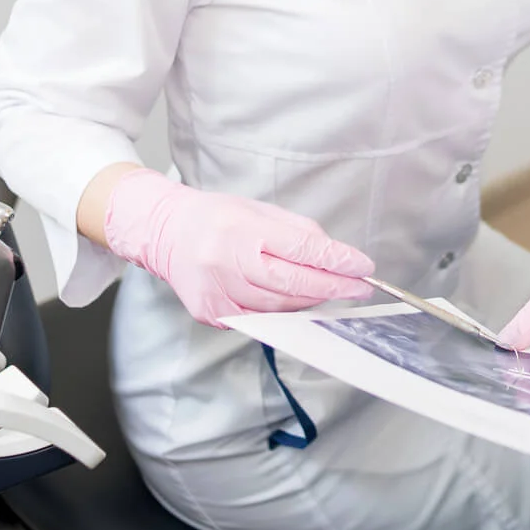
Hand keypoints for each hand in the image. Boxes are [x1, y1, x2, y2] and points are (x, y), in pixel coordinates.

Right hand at [101, 169, 374, 326]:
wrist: (165, 233)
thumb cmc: (218, 218)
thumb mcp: (259, 210)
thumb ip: (298, 231)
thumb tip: (335, 256)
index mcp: (241, 227)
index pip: (300, 248)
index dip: (336, 261)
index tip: (363, 267)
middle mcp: (226, 260)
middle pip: (292, 283)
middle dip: (332, 287)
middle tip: (359, 288)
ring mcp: (216, 290)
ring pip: (278, 306)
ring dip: (310, 301)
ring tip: (330, 292)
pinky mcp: (210, 312)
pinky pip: (257, 318)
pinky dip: (281, 312)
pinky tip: (296, 303)